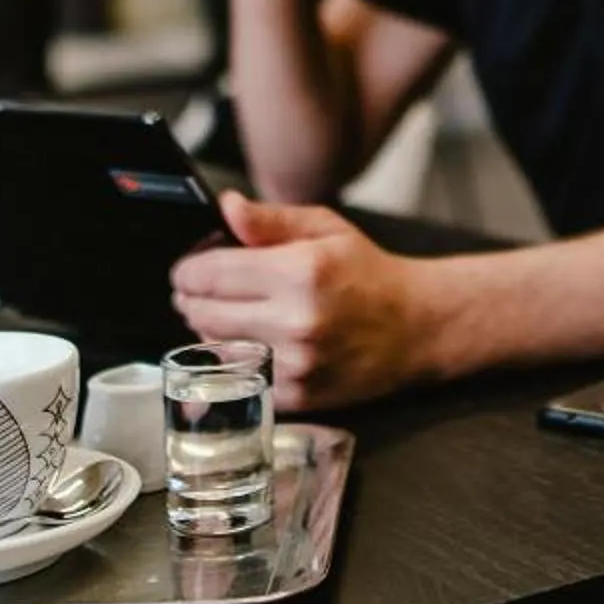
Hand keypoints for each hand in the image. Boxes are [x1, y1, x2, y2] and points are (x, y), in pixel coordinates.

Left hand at [170, 191, 435, 411]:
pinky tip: (250, 342)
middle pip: (202, 313)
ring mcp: (295, 365)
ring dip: (210, 329)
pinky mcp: (296, 396)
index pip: (208, 274)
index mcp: (300, 273)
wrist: (416, 328)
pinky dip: (233, 359)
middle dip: (192, 298)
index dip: (187, 269)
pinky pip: (237, 378)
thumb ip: (269, 219)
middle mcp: (295, 322)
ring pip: (213, 348)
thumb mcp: (325, 228)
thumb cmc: (368, 274)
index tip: (189, 267)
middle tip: (204, 289)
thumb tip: (226, 207)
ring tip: (231, 312)